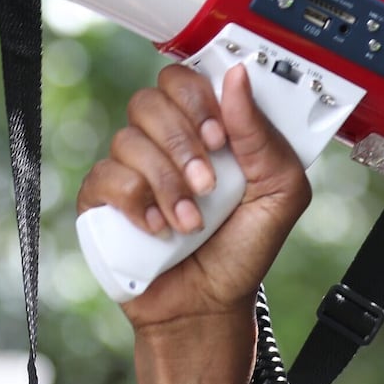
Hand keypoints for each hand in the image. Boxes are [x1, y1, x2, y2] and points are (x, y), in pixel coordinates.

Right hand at [77, 62, 310, 331]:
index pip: (186, 79)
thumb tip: (239, 77)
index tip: (220, 135)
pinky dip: (137, 204)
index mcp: (206, 129)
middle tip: (207, 182)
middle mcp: (165, 142)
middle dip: (182, 143)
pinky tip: (159, 229)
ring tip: (191, 221)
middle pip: (151, 101)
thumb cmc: (244, 249)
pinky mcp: (103, 200)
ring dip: (168, 184)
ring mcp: (131, 169)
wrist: (209, 305)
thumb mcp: (280, 193)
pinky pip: (106, 177)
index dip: (199, 99)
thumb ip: (264, 136)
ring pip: (129, 140)